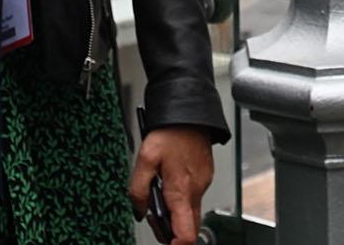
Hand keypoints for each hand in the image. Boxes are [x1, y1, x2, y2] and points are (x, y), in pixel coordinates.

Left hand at [130, 126, 213, 244]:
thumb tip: (139, 210)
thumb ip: (138, 189)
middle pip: (189, 226)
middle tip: (154, 218)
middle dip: (171, 229)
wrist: (189, 112)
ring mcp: (203, 183)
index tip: (166, 243)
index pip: (185, 234)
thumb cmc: (171, 131)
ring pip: (191, 210)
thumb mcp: (144, 159)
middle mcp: (196, 190)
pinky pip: (194, 195)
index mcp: (181, 190)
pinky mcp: (205, 175)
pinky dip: (182, 197)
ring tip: (159, 192)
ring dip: (176, 212)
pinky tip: (170, 181)